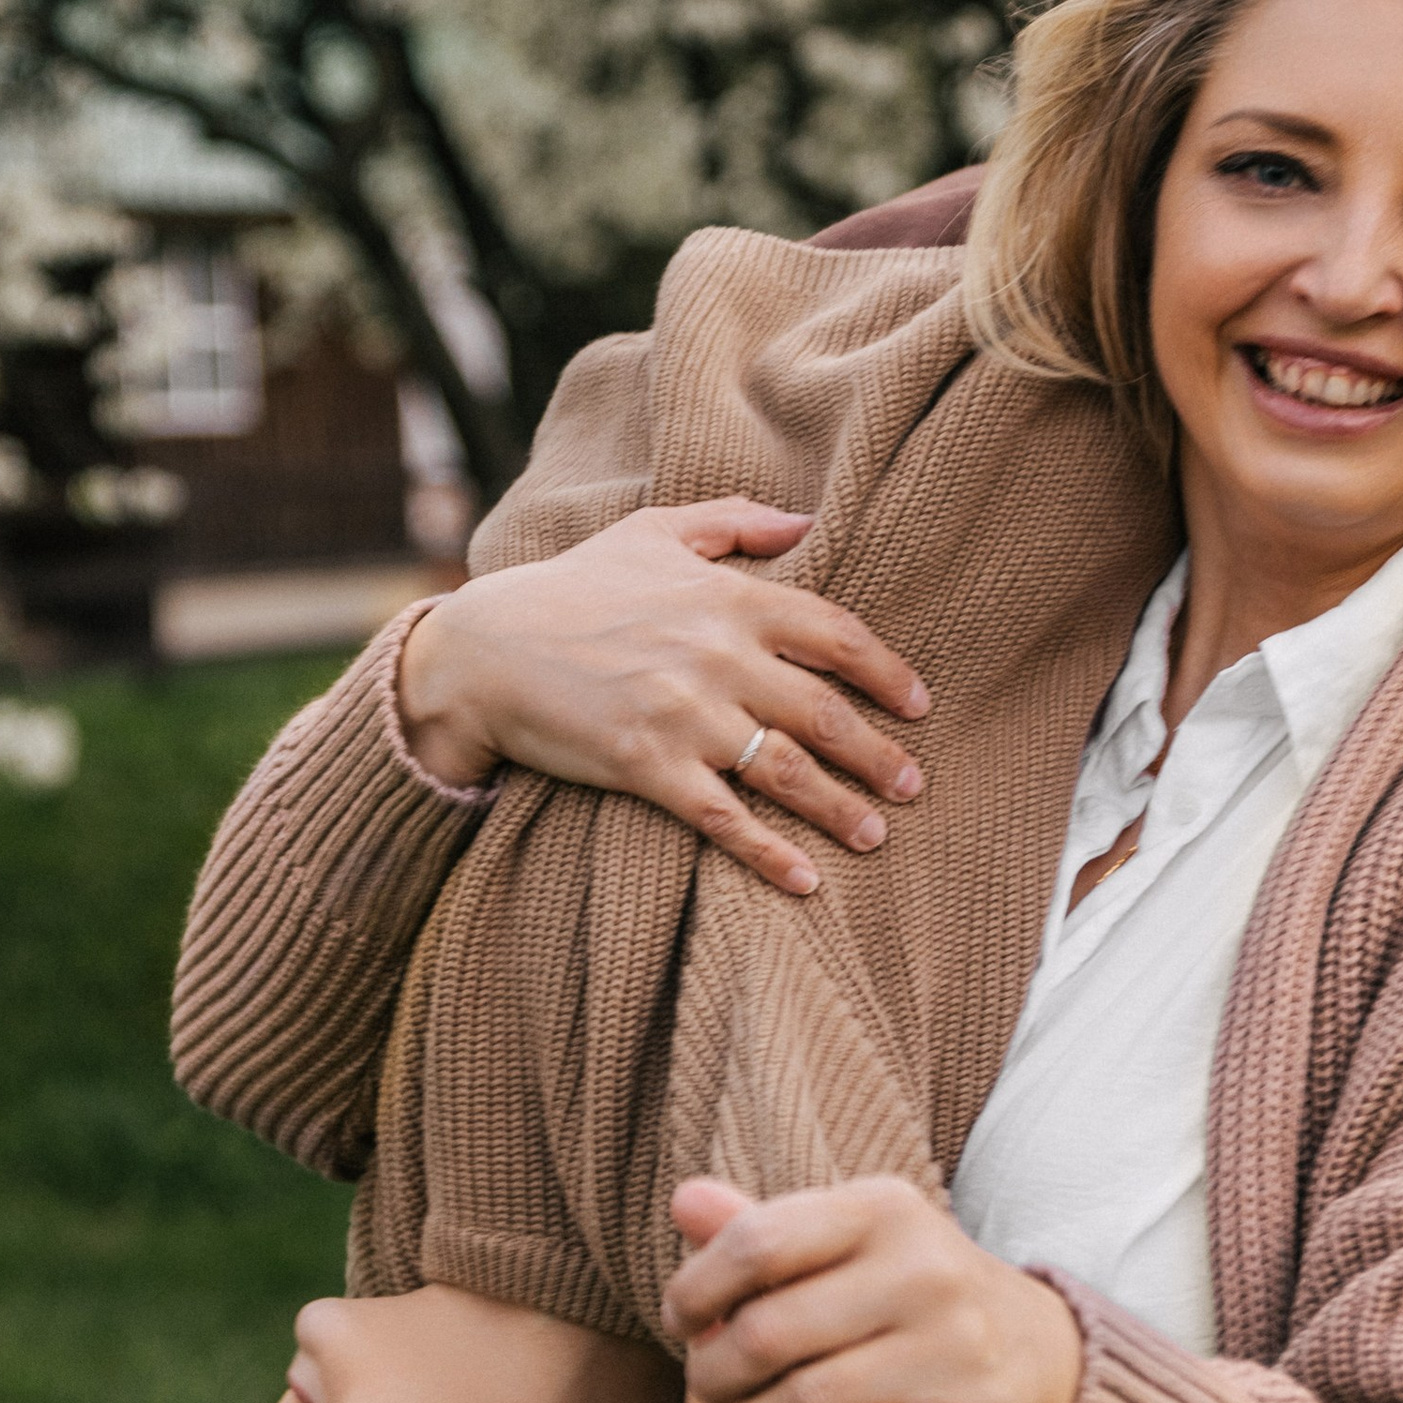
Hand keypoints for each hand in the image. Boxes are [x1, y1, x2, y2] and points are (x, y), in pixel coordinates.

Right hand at [397, 502, 929, 896]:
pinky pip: (726, 819)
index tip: (919, 704)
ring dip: (841, 808)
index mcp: (728, 597)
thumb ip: (733, 521)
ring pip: (788, 770)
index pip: (835, 634)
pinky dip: (771, 855)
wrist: (483, 651)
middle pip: (825, 712)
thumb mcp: (651, 533)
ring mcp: (684, 714)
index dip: (887, 672)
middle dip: (879, 755)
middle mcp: (718, 656)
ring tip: (875, 835)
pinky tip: (807, 883)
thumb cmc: (571, 587)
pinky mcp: (648, 767)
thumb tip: (807, 520)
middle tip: (914, 784)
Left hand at [665, 1176, 1082, 1402]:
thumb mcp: (852, 1243)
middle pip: (767, 1333)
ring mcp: (952, 1348)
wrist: (1039, 1357)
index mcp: (886, 1210)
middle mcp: (925, 1271)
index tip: (682, 1319)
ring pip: (803, 1402)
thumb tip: (684, 1200)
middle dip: (711, 1372)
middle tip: (703, 1387)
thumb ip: (766, 1229)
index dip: (696, 1287)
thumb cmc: (910, 1292)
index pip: (756, 1243)